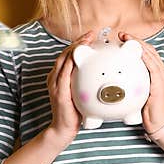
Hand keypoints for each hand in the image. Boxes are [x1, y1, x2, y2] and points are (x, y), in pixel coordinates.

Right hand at [45, 30, 93, 148]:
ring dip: (75, 48)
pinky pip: (64, 74)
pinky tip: (80, 58)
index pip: (70, 55)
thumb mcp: (83, 94)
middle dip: (78, 41)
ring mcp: (55, 84)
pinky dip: (71, 64)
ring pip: (64, 60)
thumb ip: (89, 84)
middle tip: (91, 33)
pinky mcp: (58, 92)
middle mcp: (55, 77)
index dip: (80, 44)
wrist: (63, 130)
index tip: (92, 36)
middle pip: (66, 53)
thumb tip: (108, 76)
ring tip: (87, 40)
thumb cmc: (75, 113)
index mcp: (60, 76)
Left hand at [119, 31, 163, 133]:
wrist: (157, 124)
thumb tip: (116, 78)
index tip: (123, 38)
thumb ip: (132, 83)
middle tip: (122, 34)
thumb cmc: (147, 111)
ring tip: (125, 38)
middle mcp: (162, 72)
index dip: (136, 44)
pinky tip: (134, 51)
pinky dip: (144, 57)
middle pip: (149, 50)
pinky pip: (152, 66)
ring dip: (138, 44)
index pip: (147, 53)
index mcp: (158, 73)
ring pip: (150, 54)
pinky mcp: (160, 83)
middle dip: (135, 40)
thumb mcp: (138, 93)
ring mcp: (162, 76)